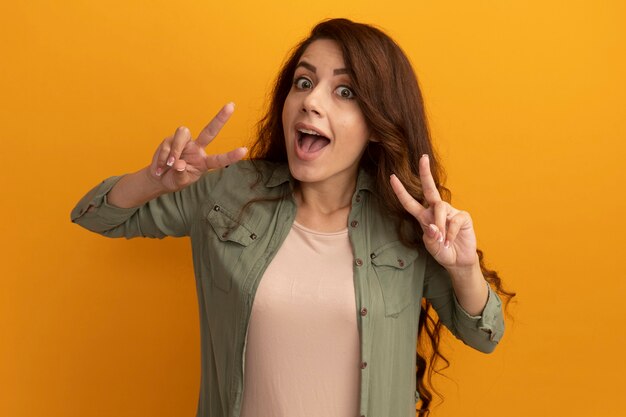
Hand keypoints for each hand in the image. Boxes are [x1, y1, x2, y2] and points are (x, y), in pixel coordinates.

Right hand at [149, 102, 247, 191]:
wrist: (159, 178)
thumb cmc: (174, 179)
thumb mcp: (180, 182)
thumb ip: (181, 174)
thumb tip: (179, 164)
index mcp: (204, 161)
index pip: (219, 159)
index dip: (231, 156)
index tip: (244, 150)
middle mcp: (197, 148)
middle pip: (210, 131)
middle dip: (220, 118)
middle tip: (231, 106)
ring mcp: (184, 142)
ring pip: (182, 134)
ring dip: (175, 150)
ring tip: (169, 165)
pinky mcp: (170, 139)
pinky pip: (167, 143)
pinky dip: (163, 156)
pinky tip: (160, 167)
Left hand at [389, 154, 477, 268]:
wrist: (459, 261)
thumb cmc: (443, 252)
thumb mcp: (432, 248)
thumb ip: (430, 238)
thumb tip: (433, 227)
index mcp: (424, 217)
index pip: (410, 202)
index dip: (400, 191)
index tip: (392, 177)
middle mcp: (436, 211)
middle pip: (429, 189)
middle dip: (425, 173)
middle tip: (423, 158)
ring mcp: (450, 212)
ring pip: (440, 208)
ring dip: (439, 225)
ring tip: (442, 241)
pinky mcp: (463, 217)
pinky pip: (454, 220)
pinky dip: (450, 233)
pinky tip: (449, 241)